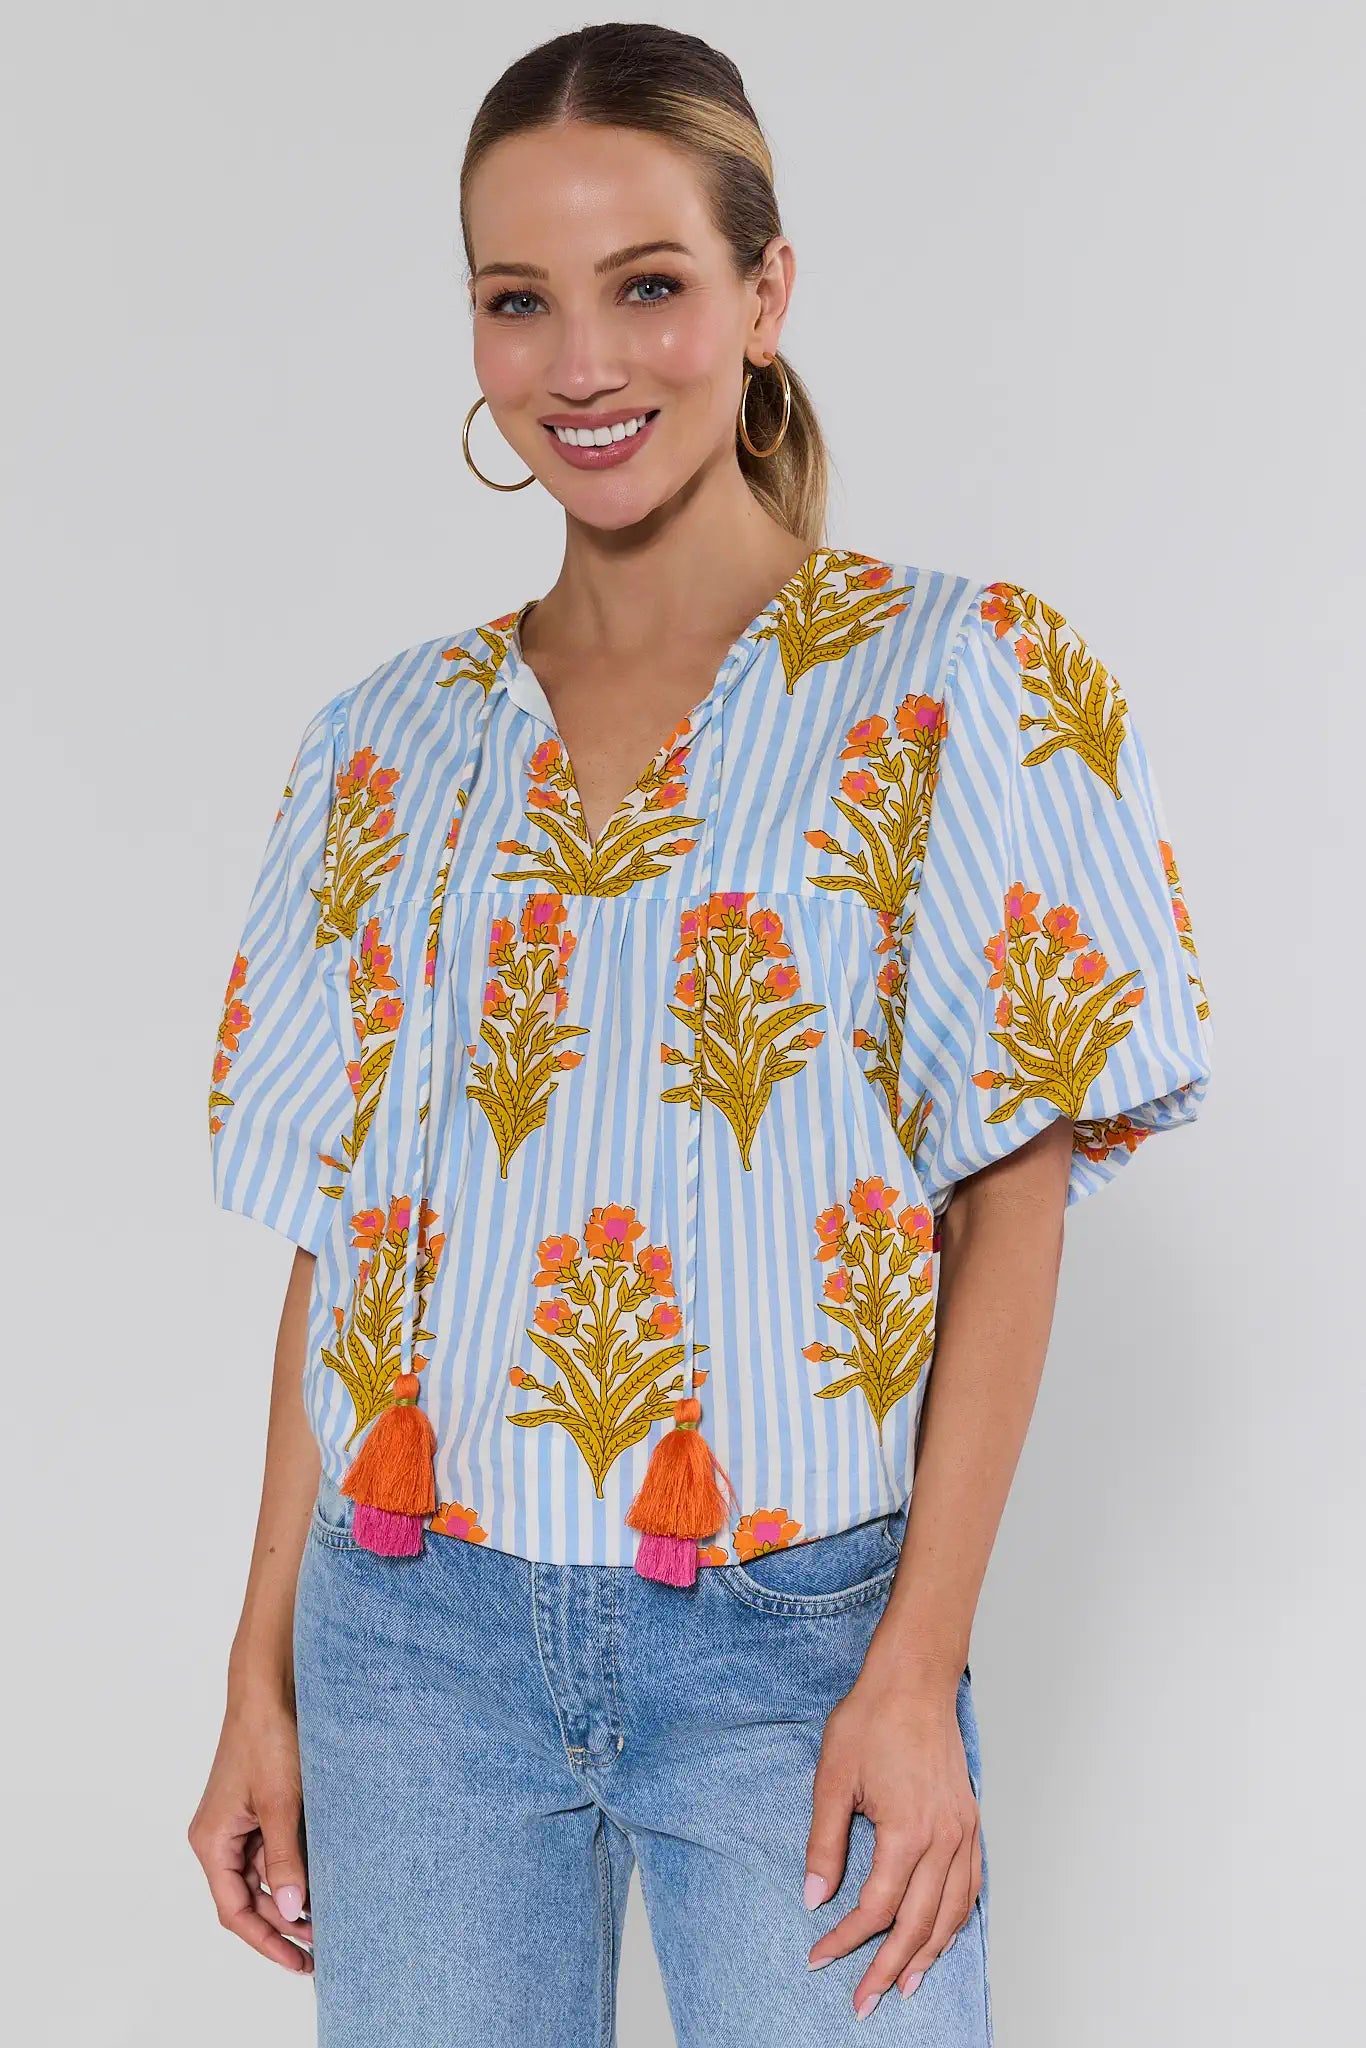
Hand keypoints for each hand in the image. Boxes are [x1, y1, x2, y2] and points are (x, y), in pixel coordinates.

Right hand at [188, 1687, 313, 1974]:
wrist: (271, 1685)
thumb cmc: (268, 1737)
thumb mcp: (281, 1803)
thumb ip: (285, 1859)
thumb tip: (292, 1911)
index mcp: (211, 1841)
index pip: (235, 1911)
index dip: (266, 1942)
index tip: (299, 1962)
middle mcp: (220, 1836)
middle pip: (249, 1898)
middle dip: (283, 1924)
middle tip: (322, 1948)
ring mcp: (239, 1821)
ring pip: (265, 1874)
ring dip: (293, 1895)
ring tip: (331, 1918)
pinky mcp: (258, 1806)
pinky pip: (274, 1848)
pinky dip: (297, 1865)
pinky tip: (325, 1877)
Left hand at [804, 1660, 980, 2017]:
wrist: (913, 1680)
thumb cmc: (872, 1719)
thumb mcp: (832, 1779)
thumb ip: (825, 1843)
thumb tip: (814, 1897)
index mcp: (907, 1831)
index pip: (876, 1908)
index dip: (846, 1939)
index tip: (820, 1956)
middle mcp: (944, 1839)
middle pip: (918, 1924)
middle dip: (888, 1968)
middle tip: (864, 2002)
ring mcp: (963, 1831)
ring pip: (952, 1913)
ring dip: (929, 1954)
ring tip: (905, 1985)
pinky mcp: (970, 1821)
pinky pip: (972, 1885)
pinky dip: (957, 1918)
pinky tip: (941, 1932)